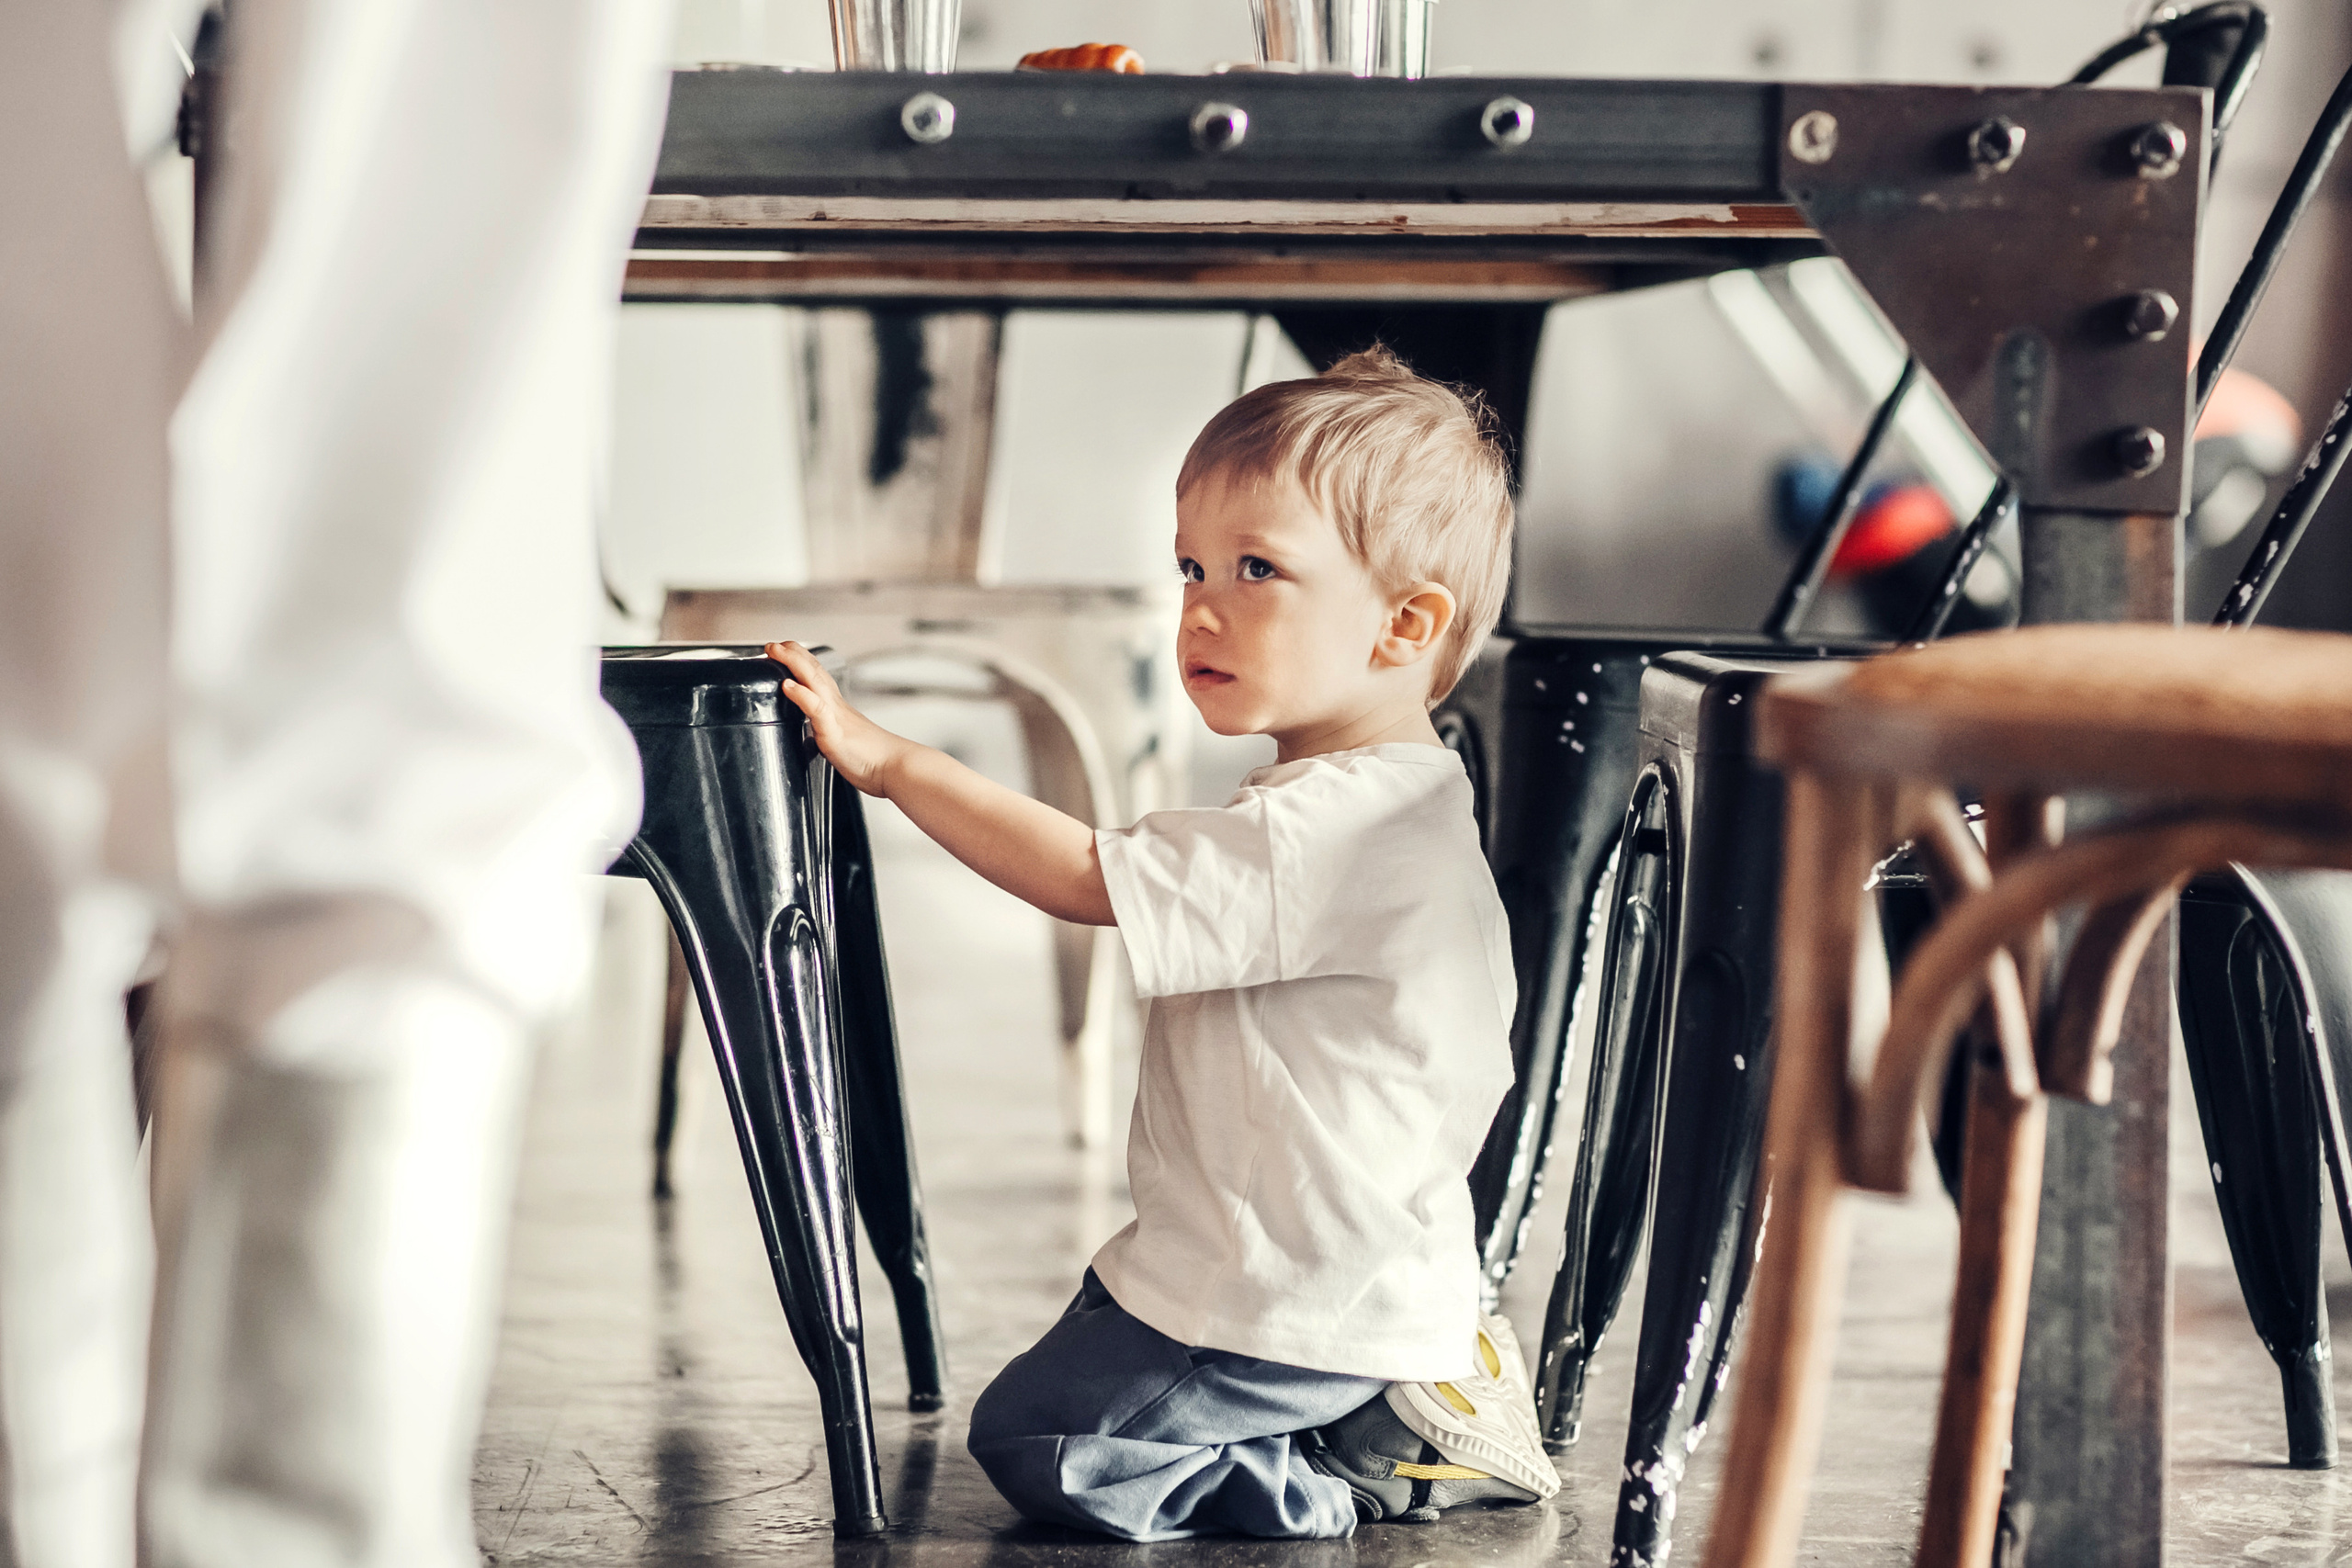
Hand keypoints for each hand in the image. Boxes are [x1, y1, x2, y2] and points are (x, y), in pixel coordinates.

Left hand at [767, 642, 911, 796]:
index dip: (800, 661)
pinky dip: (801, 694)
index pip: (817, 677)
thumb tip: (817, 740)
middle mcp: (836, 707)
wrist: (896, 768)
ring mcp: (835, 717)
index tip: (783, 649)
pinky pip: (817, 709)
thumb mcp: (846, 742)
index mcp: (838, 709)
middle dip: (792, 653)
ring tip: (775, 650)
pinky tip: (788, 685)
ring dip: (793, 662)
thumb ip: (831, 735)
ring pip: (813, 681)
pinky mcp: (834, 733)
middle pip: (813, 670)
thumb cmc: (874, 760)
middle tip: (772, 643)